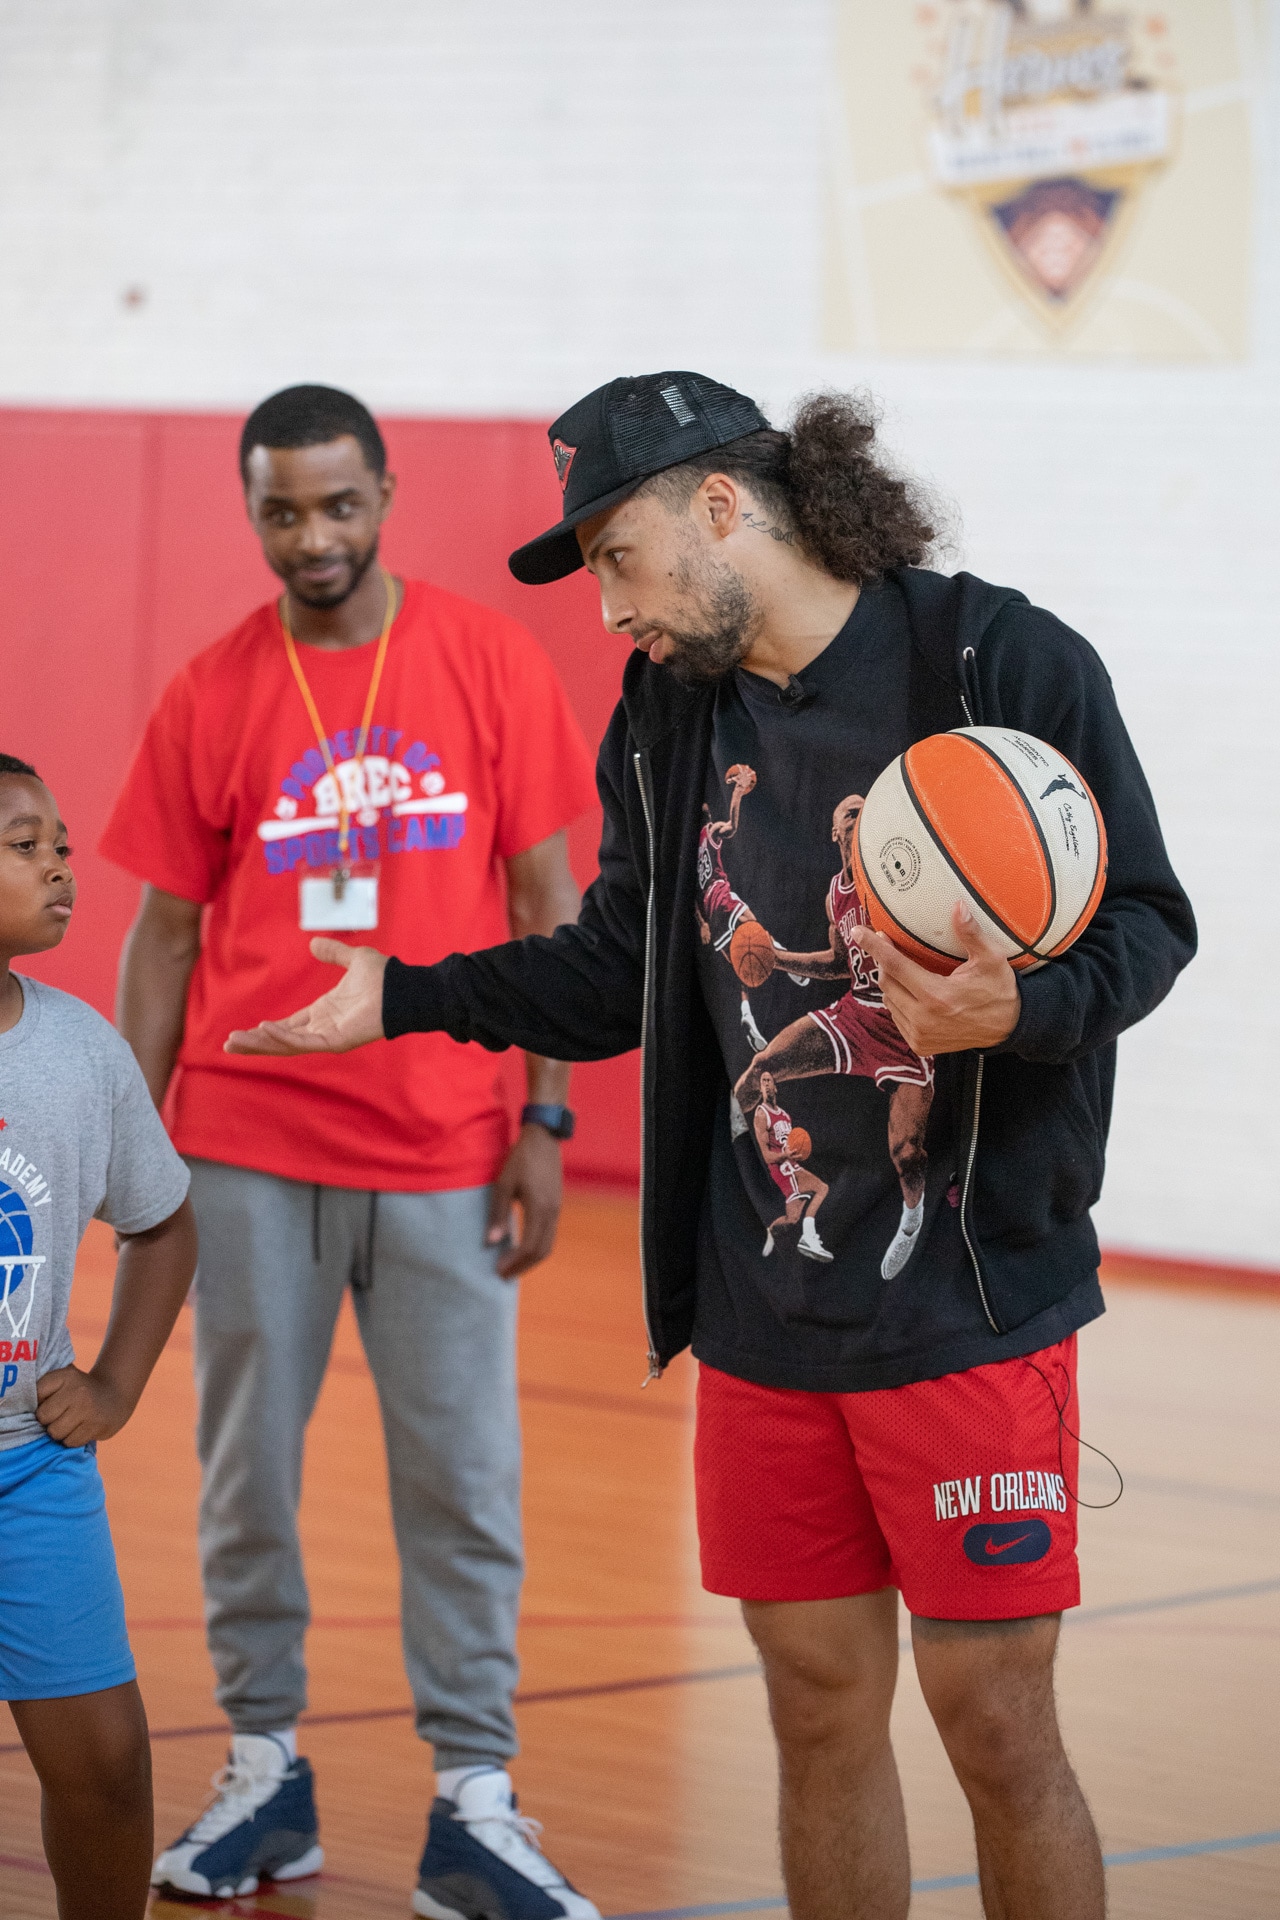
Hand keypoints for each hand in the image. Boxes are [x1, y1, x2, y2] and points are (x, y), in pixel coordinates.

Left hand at [36, 1366, 131, 1445]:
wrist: (117, 1393)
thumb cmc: (81, 1390)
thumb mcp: (65, 1380)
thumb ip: (45, 1390)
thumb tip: (27, 1411)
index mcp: (66, 1376)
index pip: (37, 1395)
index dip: (40, 1404)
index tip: (50, 1403)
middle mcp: (77, 1391)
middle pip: (44, 1418)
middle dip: (49, 1420)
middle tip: (60, 1416)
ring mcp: (88, 1409)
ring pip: (56, 1433)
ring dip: (60, 1433)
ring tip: (70, 1424)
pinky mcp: (97, 1426)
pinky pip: (71, 1442)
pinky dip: (72, 1439)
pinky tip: (81, 1429)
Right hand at [225, 939, 387, 1054]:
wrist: (404, 987)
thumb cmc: (385, 977)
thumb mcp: (353, 959)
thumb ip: (334, 953)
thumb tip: (314, 944)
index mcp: (324, 1011)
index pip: (288, 1025)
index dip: (266, 1030)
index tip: (243, 1030)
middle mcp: (324, 1026)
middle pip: (282, 1039)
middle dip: (255, 1043)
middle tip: (229, 1044)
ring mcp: (329, 1035)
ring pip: (288, 1045)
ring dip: (261, 1044)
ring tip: (235, 1043)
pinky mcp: (337, 1041)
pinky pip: (304, 1042)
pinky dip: (282, 1037)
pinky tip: (263, 1030)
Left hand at [485, 1125, 563, 1278]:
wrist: (543, 1138)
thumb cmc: (520, 1159)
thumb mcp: (503, 1184)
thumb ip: (498, 1214)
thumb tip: (490, 1242)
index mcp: (539, 1209)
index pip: (529, 1246)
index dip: (514, 1262)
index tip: (498, 1270)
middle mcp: (552, 1212)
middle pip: (542, 1251)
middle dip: (523, 1266)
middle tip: (504, 1274)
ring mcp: (556, 1209)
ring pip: (548, 1244)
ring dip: (530, 1259)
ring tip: (512, 1265)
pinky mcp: (556, 1205)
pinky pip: (549, 1234)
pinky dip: (536, 1246)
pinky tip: (521, 1246)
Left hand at [855, 904, 1020, 1055]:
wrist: (1008, 1027)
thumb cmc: (999, 989)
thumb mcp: (992, 959)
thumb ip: (972, 934)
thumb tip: (958, 907)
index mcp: (937, 996)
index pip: (895, 966)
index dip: (874, 947)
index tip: (858, 932)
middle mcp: (923, 1019)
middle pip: (887, 982)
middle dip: (884, 961)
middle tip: (890, 944)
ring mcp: (919, 1034)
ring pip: (889, 999)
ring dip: (892, 982)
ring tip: (908, 970)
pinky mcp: (919, 1045)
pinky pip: (896, 1016)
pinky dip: (899, 1001)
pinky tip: (914, 993)